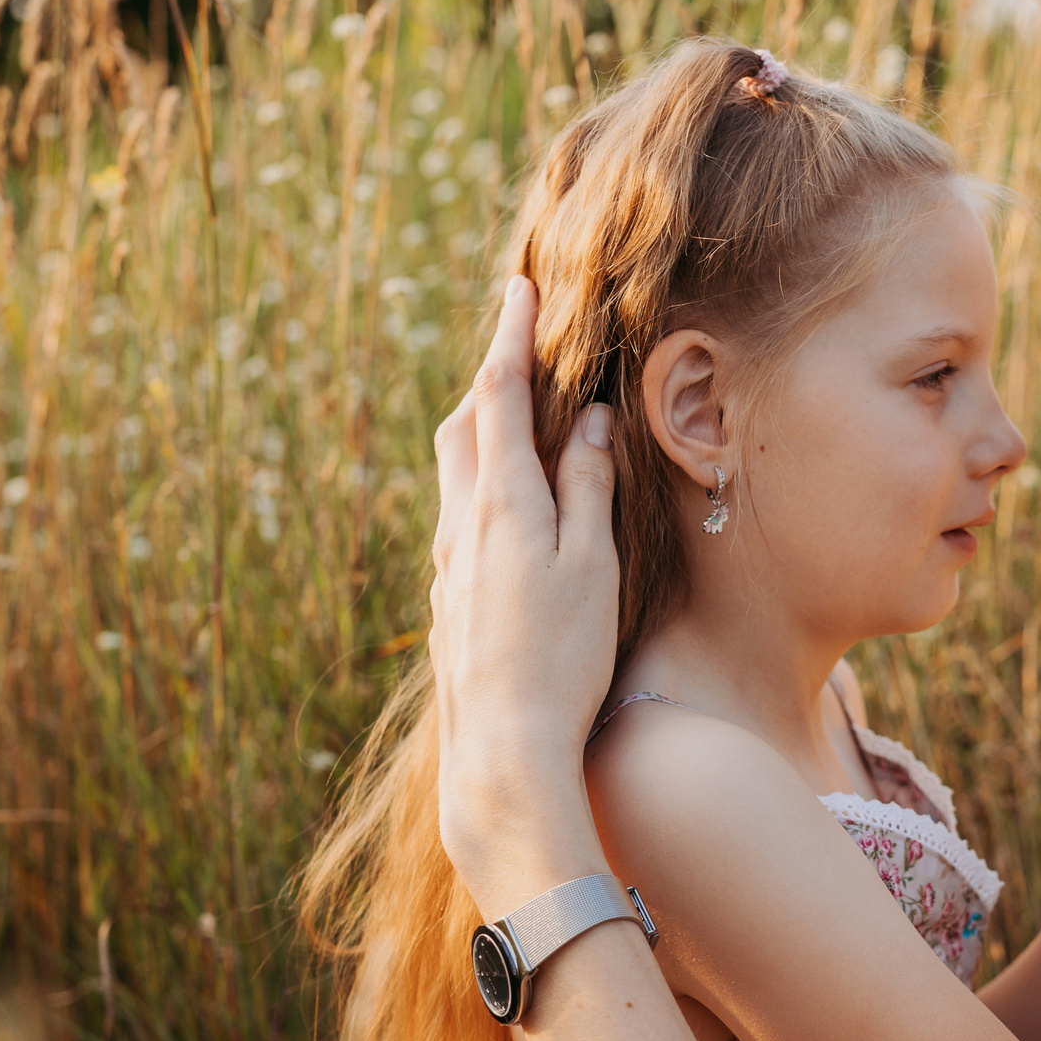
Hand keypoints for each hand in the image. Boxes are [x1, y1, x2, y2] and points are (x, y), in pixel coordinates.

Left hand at [427, 275, 620, 906]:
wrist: (502, 752)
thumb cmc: (561, 660)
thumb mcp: (592, 565)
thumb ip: (590, 488)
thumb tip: (589, 421)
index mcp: (502, 503)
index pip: (500, 396)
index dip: (510, 337)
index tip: (519, 288)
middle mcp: (462, 526)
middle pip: (464, 427)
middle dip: (488, 379)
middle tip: (517, 348)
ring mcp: (448, 567)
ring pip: (455, 476)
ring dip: (482, 434)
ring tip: (514, 420)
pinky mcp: (448, 605)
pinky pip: (460, 521)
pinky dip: (481, 489)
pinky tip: (505, 513)